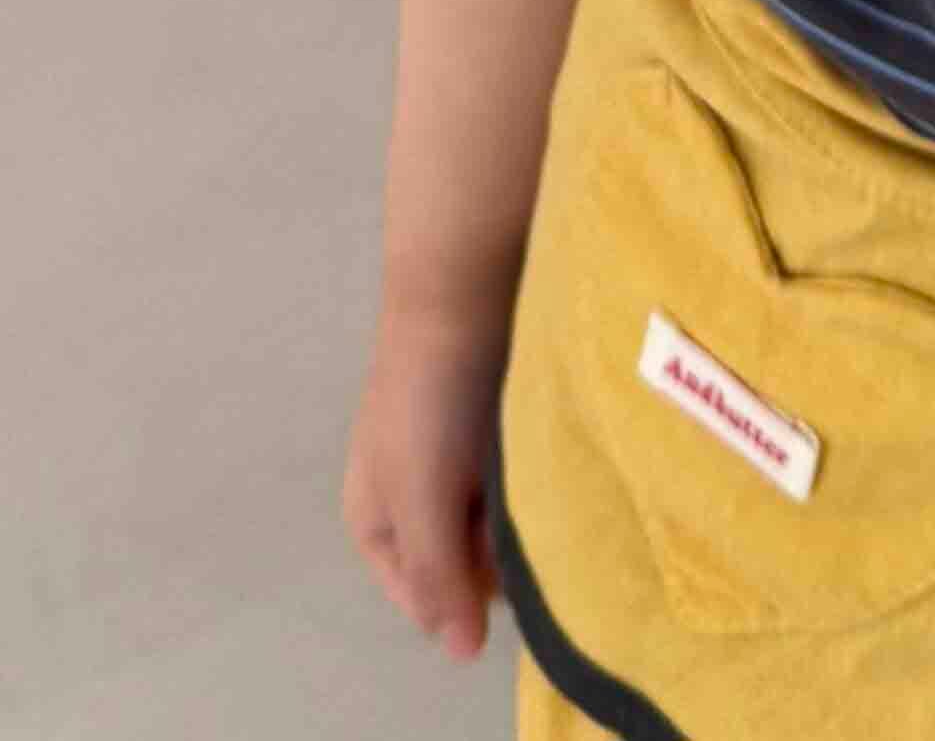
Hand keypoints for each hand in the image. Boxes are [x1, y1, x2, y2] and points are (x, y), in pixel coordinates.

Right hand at [341, 283, 514, 662]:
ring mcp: (457, 461)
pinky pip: (523, 480)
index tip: (500, 562)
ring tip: (547, 486)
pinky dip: (539, 480)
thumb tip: (462, 652)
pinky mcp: (497, 427)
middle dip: (502, 556)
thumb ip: (437, 576)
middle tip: (526, 516)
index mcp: (376, 520)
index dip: (467, 593)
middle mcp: (415, 498)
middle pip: (469, 565)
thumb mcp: (418, 496)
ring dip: (525, 517)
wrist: (466, 282)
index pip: (428, 600)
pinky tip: (558, 463)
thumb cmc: (429, 396)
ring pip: (501, 524)